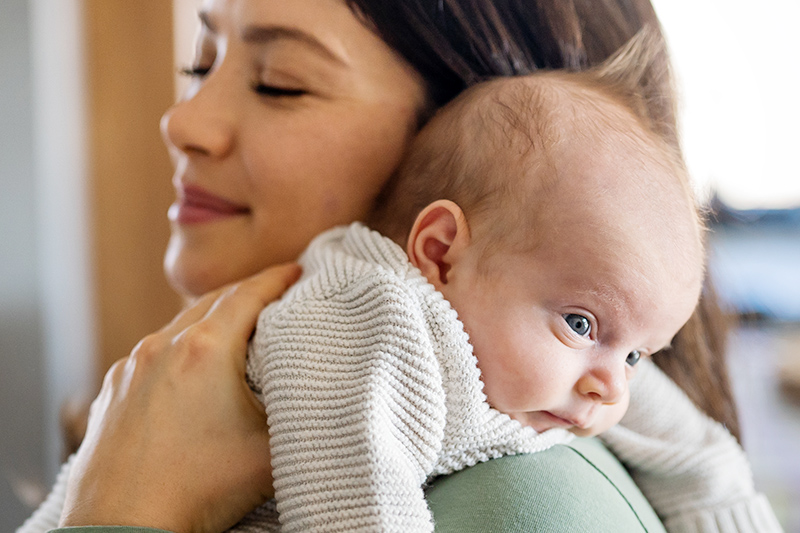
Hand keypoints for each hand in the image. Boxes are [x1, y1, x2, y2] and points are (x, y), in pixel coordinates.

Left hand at [59, 262, 301, 532]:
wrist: (124, 528)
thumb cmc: (197, 489)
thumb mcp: (270, 451)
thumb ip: (297, 413)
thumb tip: (323, 396)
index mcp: (206, 350)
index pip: (251, 293)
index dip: (279, 278)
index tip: (298, 270)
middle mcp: (164, 346)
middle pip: (215, 301)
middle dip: (249, 292)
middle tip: (277, 293)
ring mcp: (132, 367)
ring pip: (181, 325)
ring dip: (213, 319)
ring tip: (239, 329)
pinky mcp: (114, 390)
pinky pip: (154, 353)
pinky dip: (181, 348)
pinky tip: (191, 369)